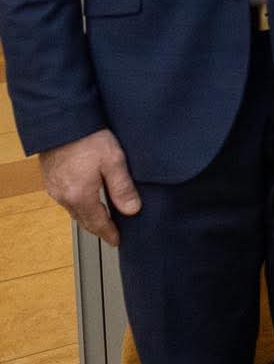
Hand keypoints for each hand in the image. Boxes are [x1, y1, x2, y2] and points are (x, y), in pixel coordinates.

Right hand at [39, 129, 139, 246]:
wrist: (61, 122)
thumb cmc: (88, 138)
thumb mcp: (114, 161)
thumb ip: (122, 188)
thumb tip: (132, 210)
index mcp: (80, 196)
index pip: (97, 223)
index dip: (109, 233)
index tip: (117, 241)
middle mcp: (64, 196)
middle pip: (84, 220)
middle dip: (98, 228)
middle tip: (111, 233)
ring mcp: (54, 188)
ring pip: (74, 210)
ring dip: (88, 216)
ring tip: (102, 218)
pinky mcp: (51, 178)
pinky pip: (66, 199)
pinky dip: (78, 204)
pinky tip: (86, 199)